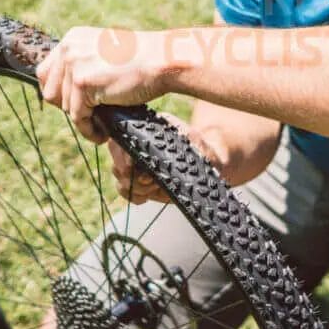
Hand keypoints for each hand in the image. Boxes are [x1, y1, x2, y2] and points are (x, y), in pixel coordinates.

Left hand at [36, 26, 168, 142]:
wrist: (161, 61)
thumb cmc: (141, 61)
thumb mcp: (104, 55)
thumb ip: (83, 64)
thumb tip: (63, 92)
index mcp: (72, 39)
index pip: (46, 73)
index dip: (59, 93)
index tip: (76, 106)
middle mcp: (69, 48)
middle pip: (49, 91)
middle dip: (68, 107)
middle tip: (89, 117)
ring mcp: (74, 63)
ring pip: (65, 107)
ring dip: (83, 120)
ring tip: (101, 125)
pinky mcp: (82, 82)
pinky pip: (78, 117)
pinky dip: (89, 130)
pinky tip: (103, 134)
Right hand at [108, 113, 228, 204]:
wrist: (211, 167)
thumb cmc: (201, 149)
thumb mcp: (190, 137)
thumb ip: (173, 135)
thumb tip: (158, 137)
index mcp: (145, 131)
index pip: (120, 138)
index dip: (121, 153)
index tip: (132, 165)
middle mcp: (137, 149)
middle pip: (116, 161)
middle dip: (128, 175)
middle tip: (148, 180)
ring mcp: (139, 167)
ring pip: (120, 178)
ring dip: (135, 187)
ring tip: (154, 186)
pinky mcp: (143, 185)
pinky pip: (128, 193)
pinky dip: (135, 197)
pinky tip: (148, 196)